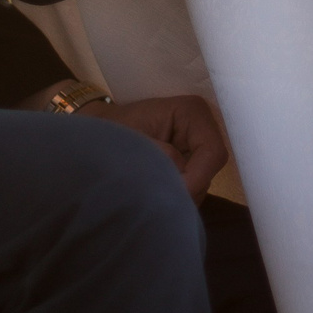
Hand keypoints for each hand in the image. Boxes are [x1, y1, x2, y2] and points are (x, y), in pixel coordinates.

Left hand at [78, 92, 230, 200]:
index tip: (167, 195)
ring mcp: (196, 148)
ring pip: (202, 183)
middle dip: (185, 189)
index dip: (196, 179)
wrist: (99, 132)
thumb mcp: (130, 142)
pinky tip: (154, 194)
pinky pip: (192, 186)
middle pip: (209, 171)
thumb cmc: (112, 130)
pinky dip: (175, 195)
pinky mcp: (189, 163)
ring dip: (179, 195)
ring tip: (149, 194)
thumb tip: (181, 179)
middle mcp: (201, 129)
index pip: (213, 154)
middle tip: (154, 199)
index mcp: (192, 113)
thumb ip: (158, 156)